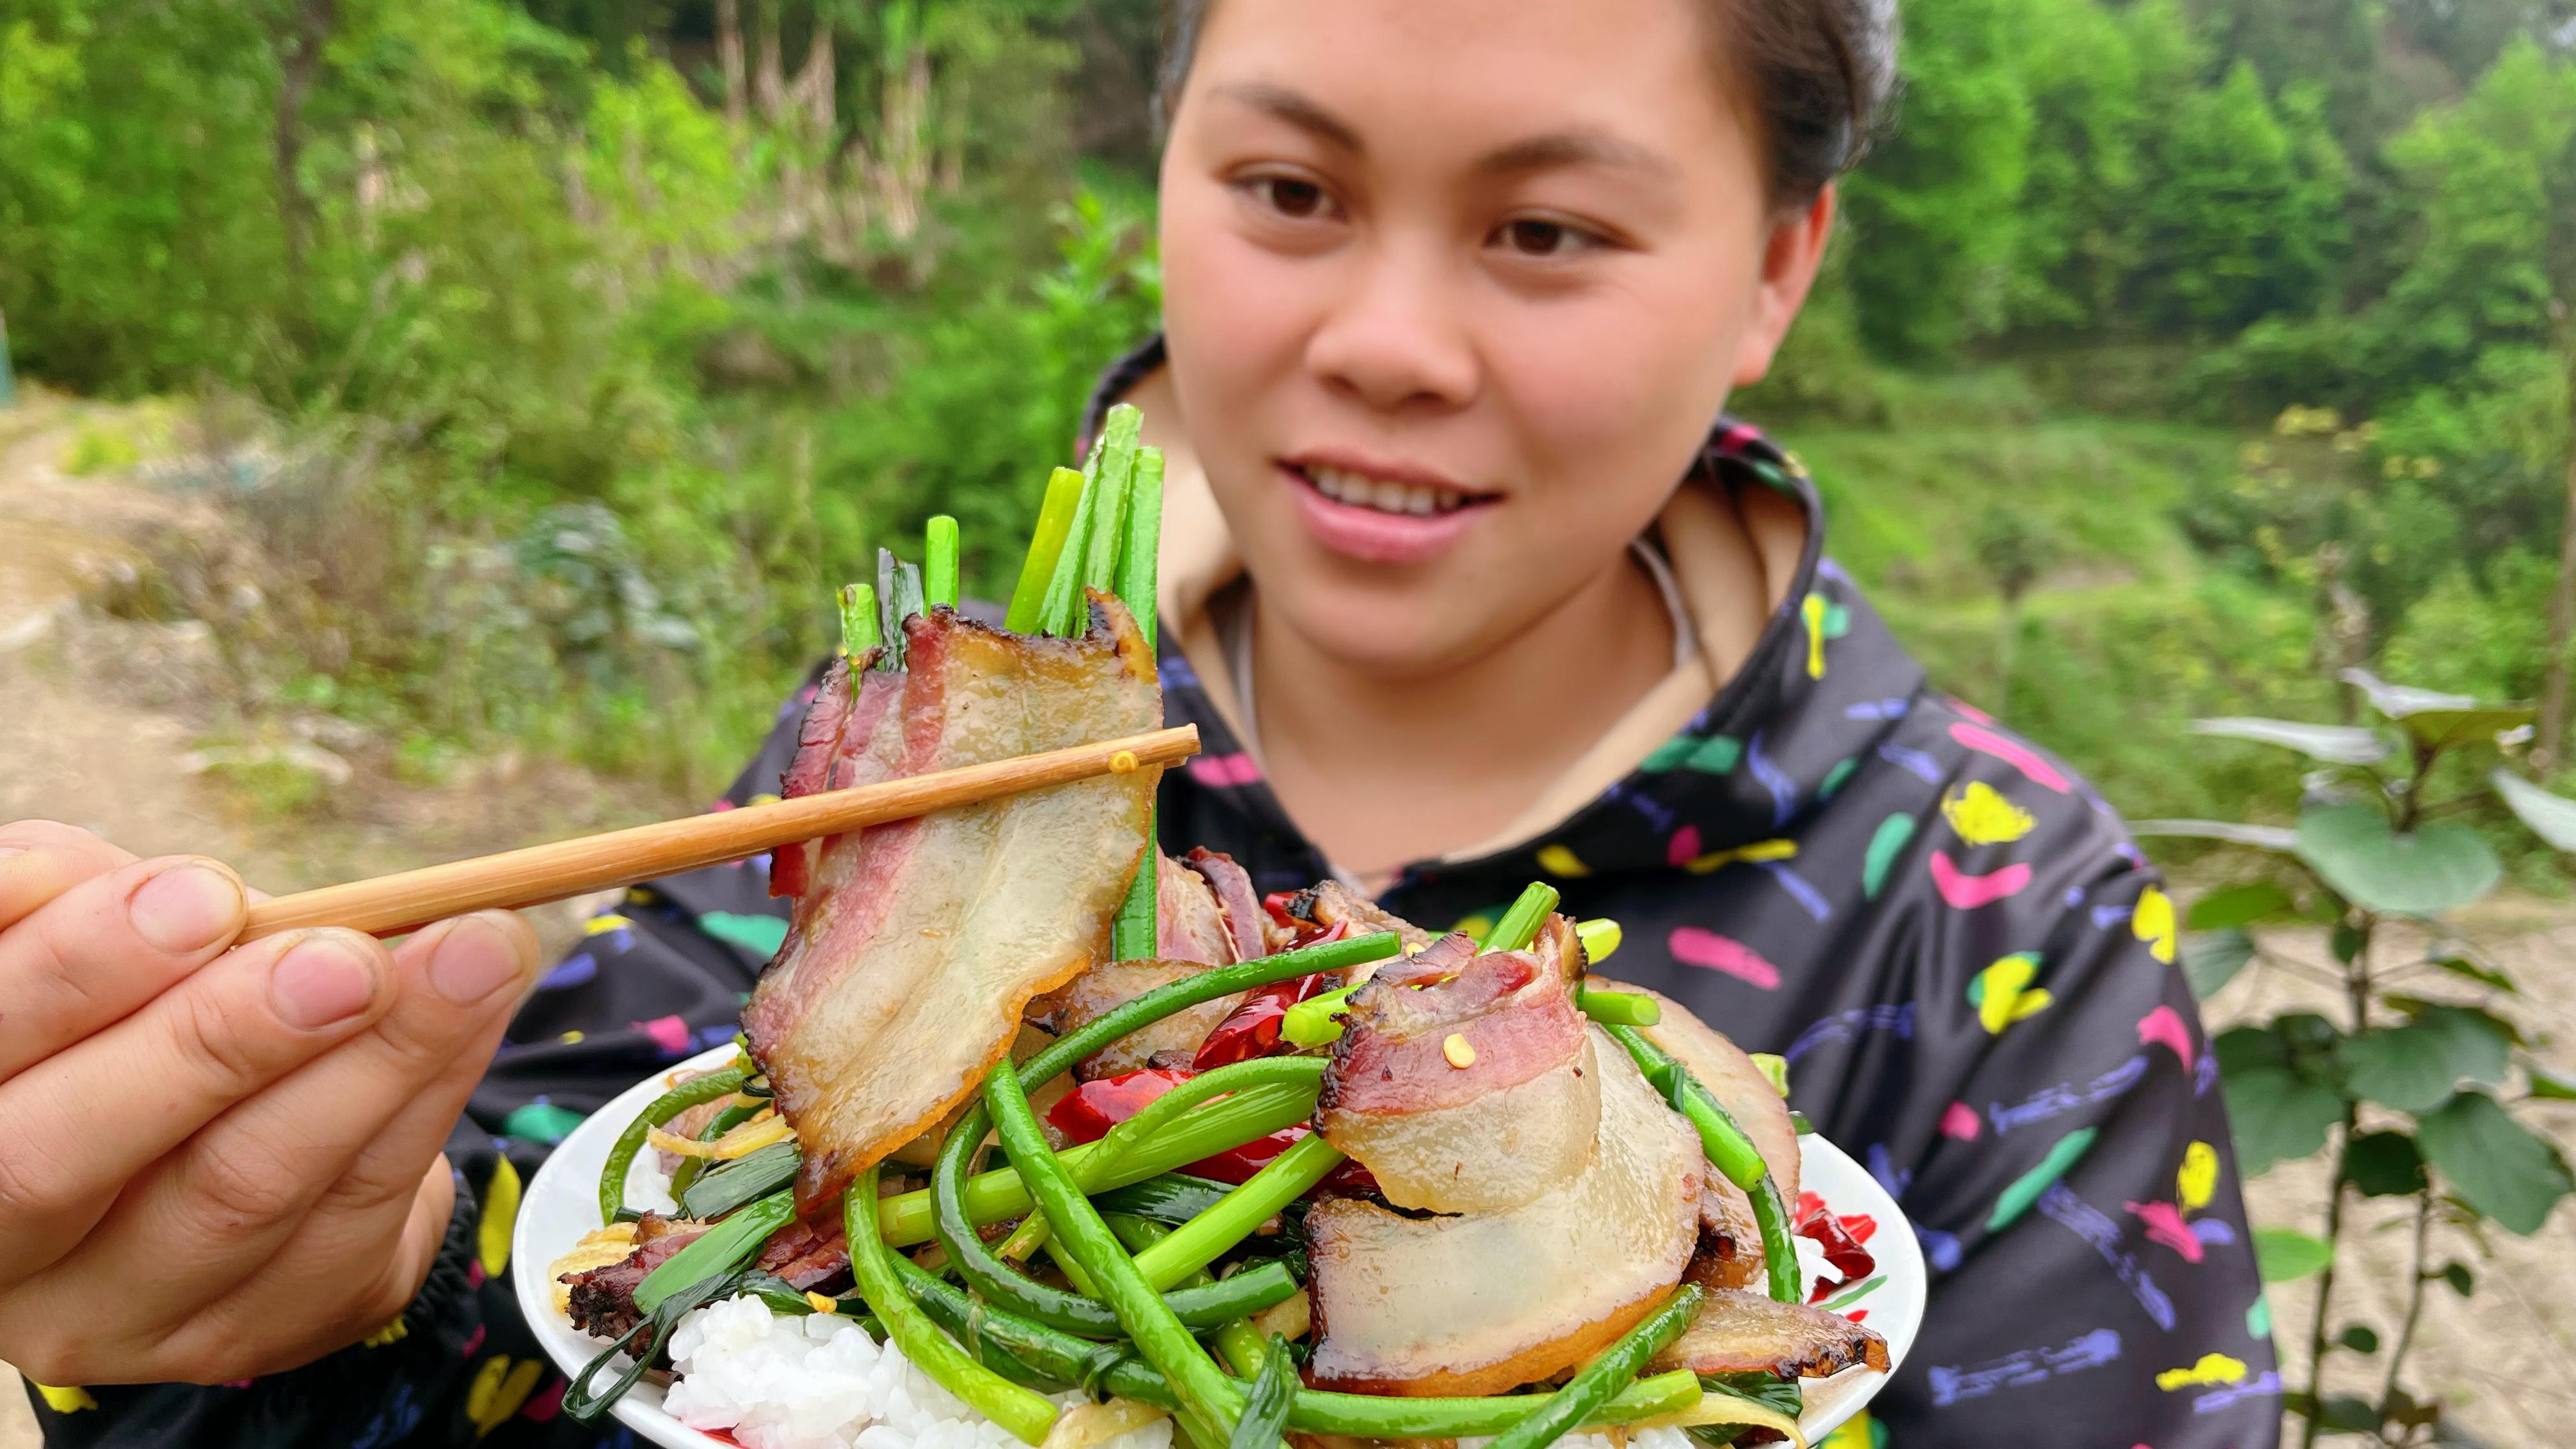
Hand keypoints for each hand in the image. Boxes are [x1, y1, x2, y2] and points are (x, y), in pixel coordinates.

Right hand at [0, 820, 539, 1383]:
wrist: (207, 1129)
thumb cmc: (119, 1006)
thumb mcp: (75, 934)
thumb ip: (81, 899)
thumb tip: (182, 894)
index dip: (79, 973)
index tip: (208, 894)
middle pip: (66, 1159)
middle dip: (220, 1041)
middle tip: (350, 960)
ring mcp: (115, 1315)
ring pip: (238, 1192)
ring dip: (374, 1061)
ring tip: (475, 955)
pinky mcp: (248, 1331)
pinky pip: (351, 1217)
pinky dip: (427, 1100)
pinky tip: (480, 1011)